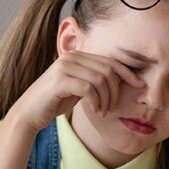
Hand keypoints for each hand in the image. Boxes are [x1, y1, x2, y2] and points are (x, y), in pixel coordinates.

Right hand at [11, 50, 144, 131]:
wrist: (30, 112)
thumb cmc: (56, 101)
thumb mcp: (79, 87)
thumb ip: (95, 80)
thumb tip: (120, 77)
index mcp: (77, 56)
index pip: (109, 60)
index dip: (127, 72)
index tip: (139, 85)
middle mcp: (71, 57)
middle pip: (107, 70)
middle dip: (116, 90)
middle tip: (112, 107)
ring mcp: (64, 67)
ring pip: (100, 79)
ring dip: (106, 99)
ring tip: (103, 111)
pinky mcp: (60, 80)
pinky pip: (88, 88)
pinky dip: (97, 102)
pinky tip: (96, 111)